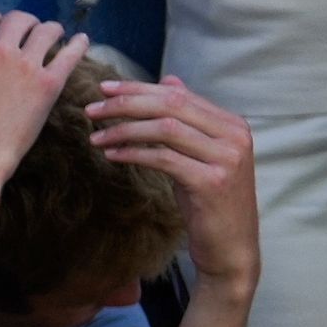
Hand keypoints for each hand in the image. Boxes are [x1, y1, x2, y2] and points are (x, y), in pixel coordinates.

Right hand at [0, 10, 89, 206]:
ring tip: (54, 35)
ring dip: (50, 29)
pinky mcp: (49, 84)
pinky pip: (70, 54)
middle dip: (23, 23)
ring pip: (47, 30)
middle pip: (19, 19)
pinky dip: (78, 43)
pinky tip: (81, 40)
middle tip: (28, 33)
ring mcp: (26, 66)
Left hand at [88, 74, 262, 299]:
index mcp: (231, 124)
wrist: (231, 247)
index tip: (105, 88)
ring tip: (96, 137)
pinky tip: (112, 155)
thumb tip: (170, 79)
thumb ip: (188, 119)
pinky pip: (164, 159)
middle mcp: (234, 135)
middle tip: (92, 109)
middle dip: (127, 104)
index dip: (139, 89)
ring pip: (166, 129)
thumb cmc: (209, 201)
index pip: (179, 95)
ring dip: (125, 130)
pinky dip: (134, 154)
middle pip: (172, 105)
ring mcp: (226, 158)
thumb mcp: (200, 154)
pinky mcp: (212, 182)